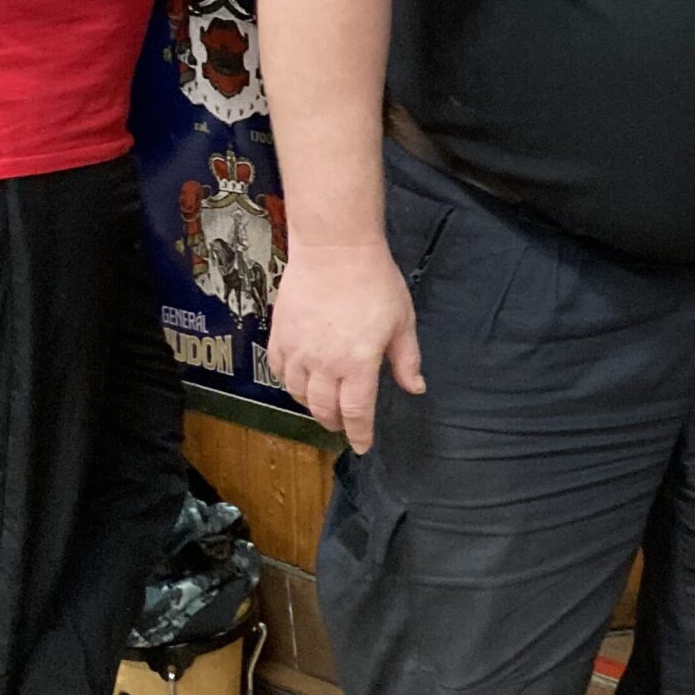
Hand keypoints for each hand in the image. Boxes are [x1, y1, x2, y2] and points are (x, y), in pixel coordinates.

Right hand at [266, 238, 424, 453]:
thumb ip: (406, 360)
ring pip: (298, 394)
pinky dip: (289, 383)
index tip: (362, 445)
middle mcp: (323, 364)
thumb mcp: (402, 322)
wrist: (334, 249)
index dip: (359, 434)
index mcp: (357, 365)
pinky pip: (279, 370)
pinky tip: (298, 381)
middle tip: (343, 425)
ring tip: (323, 404)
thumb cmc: (374, 282)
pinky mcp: (280, 335)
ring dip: (311, 405)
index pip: (356, 413)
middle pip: (324, 409)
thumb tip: (416, 388)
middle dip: (335, 422)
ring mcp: (298, 350)